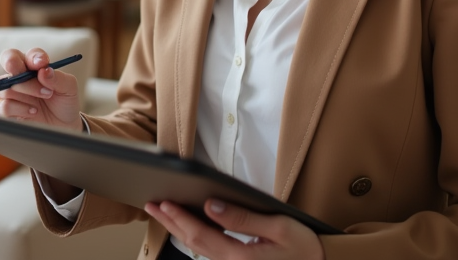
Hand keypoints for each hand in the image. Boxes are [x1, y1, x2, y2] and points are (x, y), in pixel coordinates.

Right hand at [0, 47, 82, 131]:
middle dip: (15, 65)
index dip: (33, 56)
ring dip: (27, 90)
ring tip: (45, 97)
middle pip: (8, 62)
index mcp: (33, 67)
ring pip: (6, 86)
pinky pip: (2, 106)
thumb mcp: (69, 88)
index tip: (42, 63)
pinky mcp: (7, 112)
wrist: (64, 126)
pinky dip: (19, 108)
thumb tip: (44, 71)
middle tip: (35, 75)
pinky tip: (33, 112)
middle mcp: (20, 77)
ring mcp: (12, 94)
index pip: (27, 55)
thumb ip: (58, 78)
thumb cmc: (64, 102)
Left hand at [143, 199, 323, 259]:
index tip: (163, 202)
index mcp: (240, 257)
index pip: (201, 235)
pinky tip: (188, 226)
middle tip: (151, 205)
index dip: (179, 218)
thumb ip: (243, 218)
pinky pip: (209, 252)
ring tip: (163, 213)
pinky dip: (194, 237)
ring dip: (179, 230)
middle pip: (193, 244)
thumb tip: (211, 206)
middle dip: (171, 223)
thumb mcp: (279, 227)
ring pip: (199, 250)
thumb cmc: (305, 247)